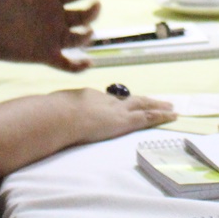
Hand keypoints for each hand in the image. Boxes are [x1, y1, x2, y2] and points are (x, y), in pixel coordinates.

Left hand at [0, 0, 99, 71]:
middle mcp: (53, 18)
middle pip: (83, 15)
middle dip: (93, 11)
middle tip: (95, 6)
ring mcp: (50, 38)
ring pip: (79, 38)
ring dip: (88, 35)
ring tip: (86, 31)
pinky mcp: (44, 55)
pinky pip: (67, 64)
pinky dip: (79, 66)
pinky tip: (87, 63)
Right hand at [56, 88, 176, 143]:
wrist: (60, 115)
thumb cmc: (52, 116)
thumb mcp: (54, 111)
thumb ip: (56, 114)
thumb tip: (45, 117)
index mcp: (89, 97)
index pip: (108, 101)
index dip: (118, 104)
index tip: (124, 105)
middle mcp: (106, 101)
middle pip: (130, 99)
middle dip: (145, 101)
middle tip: (158, 101)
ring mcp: (116, 110)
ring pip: (143, 106)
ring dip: (158, 106)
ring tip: (171, 107)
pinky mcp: (125, 121)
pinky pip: (148, 117)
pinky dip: (162, 116)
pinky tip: (173, 116)